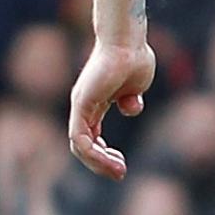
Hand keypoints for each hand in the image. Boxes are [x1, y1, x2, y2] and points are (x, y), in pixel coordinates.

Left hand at [67, 38, 153, 179]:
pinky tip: (111, 160)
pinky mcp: (82, 104)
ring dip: (98, 163)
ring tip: (118, 170)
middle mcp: (83, 107)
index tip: (122, 165)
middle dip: (101, 164)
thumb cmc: (134, 57)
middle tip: (120, 172)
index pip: (90, 139)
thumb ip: (130, 99)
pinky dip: (94, 153)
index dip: (103, 156)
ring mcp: (80, 105)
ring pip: (80, 146)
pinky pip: (80, 137)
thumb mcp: (134, 86)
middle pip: (83, 146)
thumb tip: (130, 108)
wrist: (129, 42)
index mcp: (94, 105)